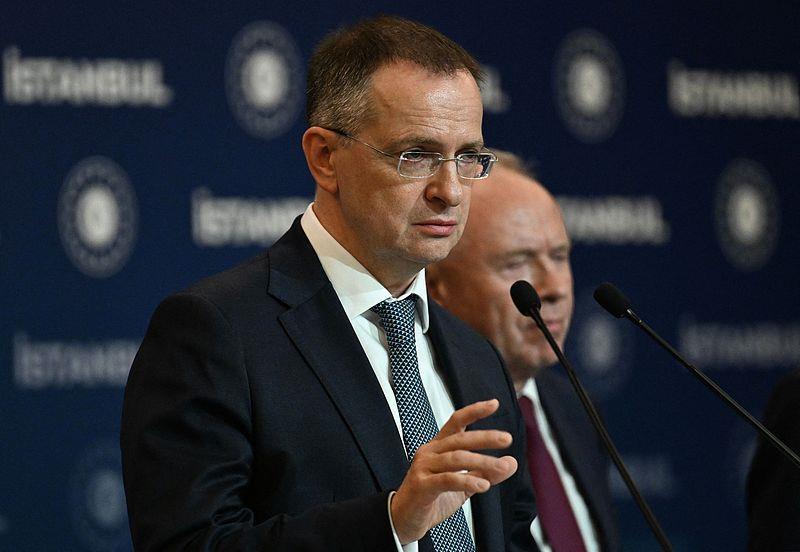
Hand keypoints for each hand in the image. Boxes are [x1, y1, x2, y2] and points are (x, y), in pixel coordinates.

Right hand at [390, 398, 517, 543]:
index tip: (494, 404)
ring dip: (482, 462)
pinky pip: (447, 479)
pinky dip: (467, 481)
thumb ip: (485, 473)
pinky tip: (484, 485)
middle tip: (507, 438)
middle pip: (460, 439)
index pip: (456, 422)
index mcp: (439, 447)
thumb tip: (511, 462)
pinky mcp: (421, 485)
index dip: (474, 411)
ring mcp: (423, 467)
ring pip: (456, 458)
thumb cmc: (432, 498)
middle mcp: (430, 452)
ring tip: (501, 466)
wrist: (405, 520)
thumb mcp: (464, 485)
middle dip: (485, 437)